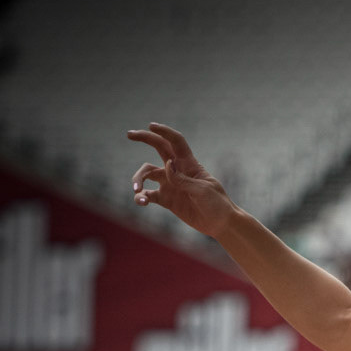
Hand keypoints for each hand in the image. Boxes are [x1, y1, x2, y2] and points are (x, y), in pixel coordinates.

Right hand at [125, 123, 236, 237]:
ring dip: (139, 178)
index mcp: (189, 164)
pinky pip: (148, 195)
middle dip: (145, 138)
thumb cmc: (217, 204)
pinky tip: (141, 202)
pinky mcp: (167, 200)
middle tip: (129, 134)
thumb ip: (183, 179)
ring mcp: (171, 185)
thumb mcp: (203, 190)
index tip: (151, 126)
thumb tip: (167, 166)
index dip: (164, 132)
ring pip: (148, 173)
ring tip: (137, 189)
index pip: (176, 142)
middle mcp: (177, 171)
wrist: (221, 224)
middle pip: (158, 148)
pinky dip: (141, 198)